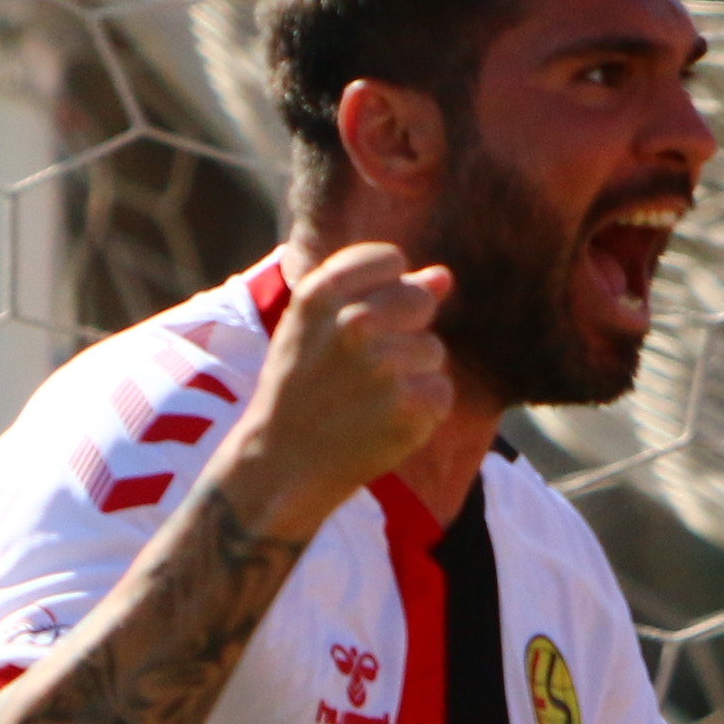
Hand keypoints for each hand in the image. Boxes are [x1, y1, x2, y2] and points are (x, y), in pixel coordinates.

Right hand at [231, 242, 458, 513]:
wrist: (280, 464)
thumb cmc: (299, 389)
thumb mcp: (315, 328)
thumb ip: (374, 293)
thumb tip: (444, 276)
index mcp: (321, 293)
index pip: (389, 259)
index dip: (385, 287)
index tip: (361, 319)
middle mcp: (355, 323)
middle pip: (420, 300)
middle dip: (403, 330)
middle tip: (363, 368)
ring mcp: (385, 365)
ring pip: (433, 349)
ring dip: (411, 374)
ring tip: (367, 400)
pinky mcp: (412, 405)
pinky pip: (441, 390)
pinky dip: (421, 410)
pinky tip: (384, 422)